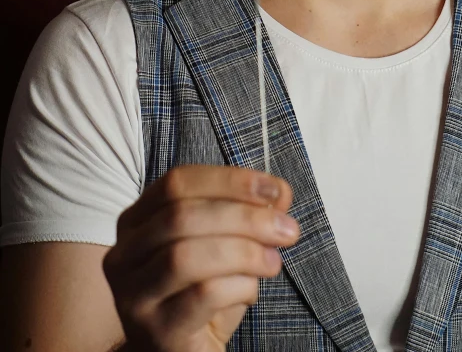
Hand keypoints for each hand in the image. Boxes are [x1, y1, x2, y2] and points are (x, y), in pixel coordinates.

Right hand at [103, 165, 299, 351]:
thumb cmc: (201, 292)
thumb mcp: (225, 244)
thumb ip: (247, 213)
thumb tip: (279, 193)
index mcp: (137, 219)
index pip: (177, 182)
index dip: (229, 180)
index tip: (274, 189)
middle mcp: (125, 253)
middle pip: (181, 216)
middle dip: (244, 217)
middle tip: (286, 229)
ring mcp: (133, 294)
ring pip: (185, 256)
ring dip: (243, 252)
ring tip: (273, 261)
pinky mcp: (154, 330)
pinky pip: (200, 296)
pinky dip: (238, 285)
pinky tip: (251, 290)